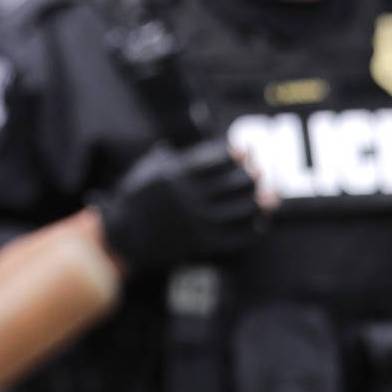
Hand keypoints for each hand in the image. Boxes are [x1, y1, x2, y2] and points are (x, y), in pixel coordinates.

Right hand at [94, 140, 263, 272]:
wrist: (123, 238)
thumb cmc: (135, 200)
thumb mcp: (146, 170)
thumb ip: (169, 157)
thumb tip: (191, 147)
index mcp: (176, 176)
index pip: (216, 159)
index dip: (235, 153)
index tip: (245, 150)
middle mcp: (189, 198)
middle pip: (235, 182)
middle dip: (251, 175)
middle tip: (259, 172)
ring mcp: (197, 222)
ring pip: (241, 209)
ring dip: (259, 201)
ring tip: (268, 195)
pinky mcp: (202, 244)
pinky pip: (237, 237)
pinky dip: (252, 229)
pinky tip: (259, 222)